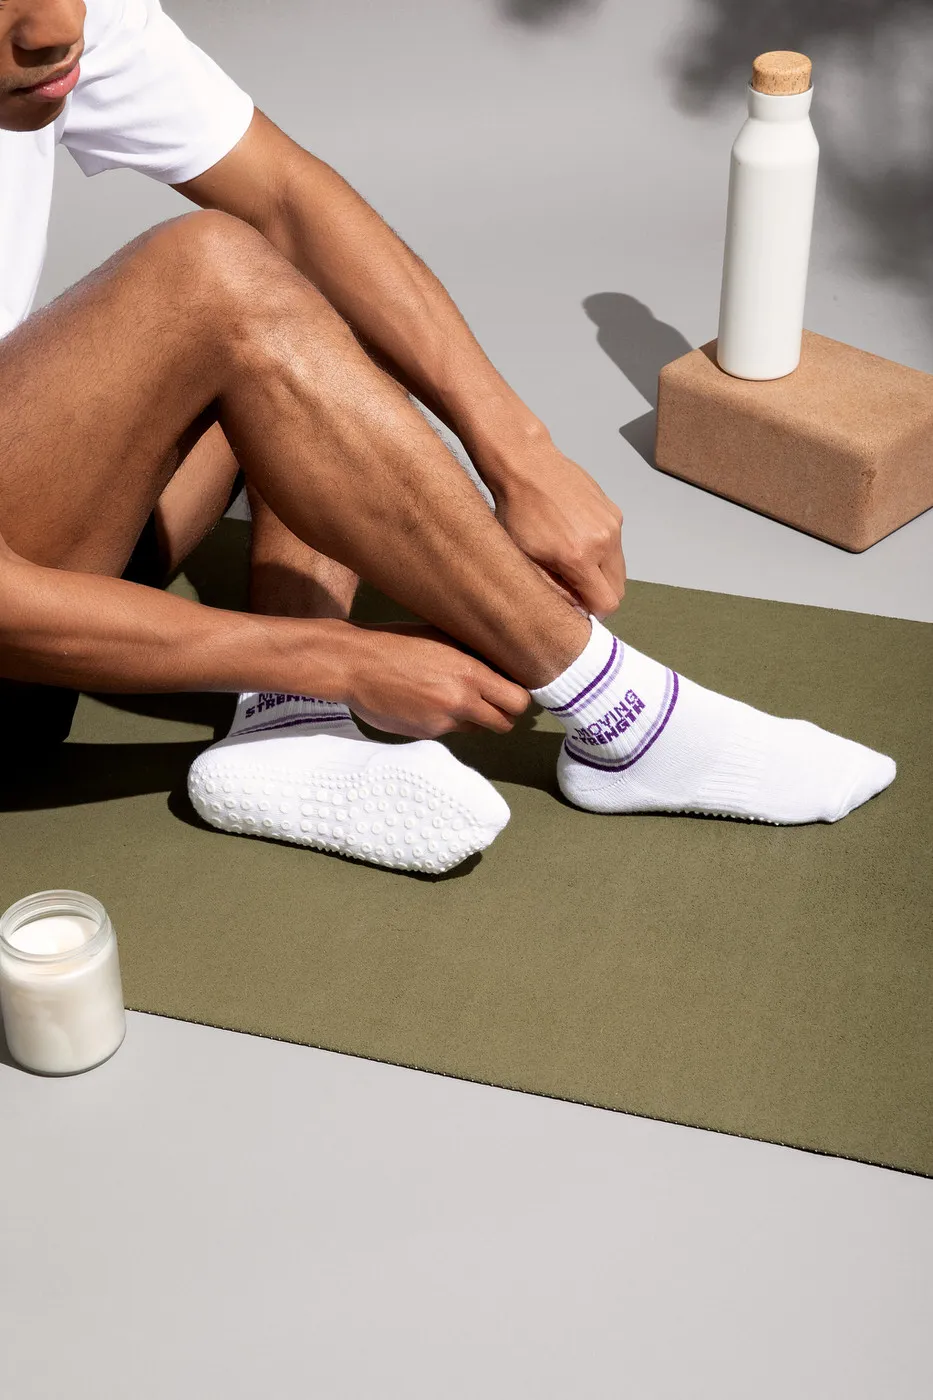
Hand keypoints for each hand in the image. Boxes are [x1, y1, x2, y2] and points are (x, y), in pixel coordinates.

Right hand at [345, 622, 529, 738]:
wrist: (354, 664)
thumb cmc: (396, 642)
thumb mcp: (442, 637)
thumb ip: (473, 655)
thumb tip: (501, 664)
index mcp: (469, 675)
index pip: (518, 702)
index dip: (519, 699)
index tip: (512, 691)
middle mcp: (459, 703)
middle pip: (504, 724)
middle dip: (503, 714)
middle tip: (494, 701)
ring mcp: (440, 723)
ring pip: (475, 729)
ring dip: (472, 718)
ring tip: (451, 695)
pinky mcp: (423, 735)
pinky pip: (447, 730)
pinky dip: (443, 720)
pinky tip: (424, 700)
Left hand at [485, 432, 625, 619]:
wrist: (526, 464)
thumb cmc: (516, 512)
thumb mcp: (523, 558)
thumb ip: (553, 589)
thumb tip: (575, 610)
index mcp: (579, 556)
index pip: (607, 604)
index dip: (592, 612)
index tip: (577, 607)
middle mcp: (603, 540)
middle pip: (618, 589)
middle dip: (598, 595)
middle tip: (573, 586)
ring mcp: (612, 523)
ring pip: (619, 568)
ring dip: (601, 573)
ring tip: (571, 559)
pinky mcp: (613, 511)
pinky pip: (616, 545)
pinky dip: (601, 551)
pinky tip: (575, 537)